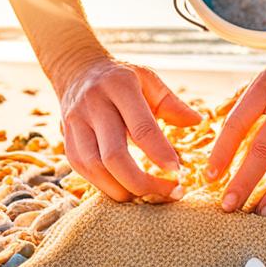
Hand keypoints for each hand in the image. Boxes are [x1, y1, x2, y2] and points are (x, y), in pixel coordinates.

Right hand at [58, 58, 201, 201]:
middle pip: (114, 156)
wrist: (76, 71)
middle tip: (170, 192)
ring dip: (125, 190)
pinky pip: (85, 172)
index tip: (178, 172)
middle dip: (142, 182)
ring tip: (151, 196)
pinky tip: (130, 190)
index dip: (160, 153)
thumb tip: (198, 121)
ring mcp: (76, 125)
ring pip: (95, 169)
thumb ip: (172, 103)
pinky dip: (108, 187)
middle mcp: (94, 106)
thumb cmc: (121, 79)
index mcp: (119, 87)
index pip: (140, 127)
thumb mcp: (148, 80)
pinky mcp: (67, 142)